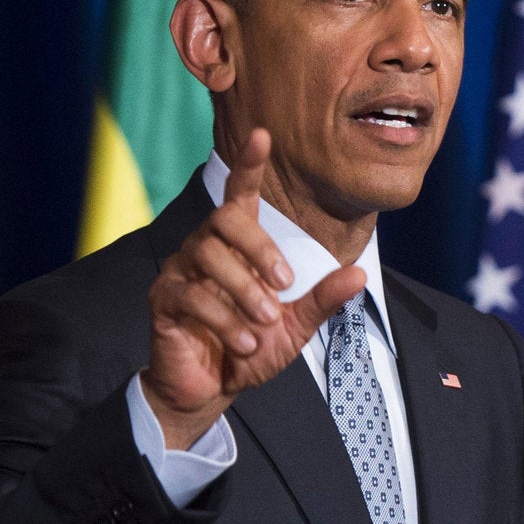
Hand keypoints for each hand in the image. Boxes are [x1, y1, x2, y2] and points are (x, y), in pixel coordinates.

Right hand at [140, 130, 364, 448]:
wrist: (213, 388)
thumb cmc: (251, 347)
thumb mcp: (296, 325)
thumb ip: (323, 299)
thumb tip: (359, 274)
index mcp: (238, 248)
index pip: (239, 196)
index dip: (249, 166)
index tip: (262, 135)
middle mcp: (206, 249)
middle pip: (223, 219)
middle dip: (259, 249)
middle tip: (284, 285)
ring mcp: (181, 271)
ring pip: (207, 255)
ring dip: (243, 291)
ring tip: (264, 324)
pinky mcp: (164, 299)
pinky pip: (190, 295)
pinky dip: (224, 320)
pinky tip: (244, 343)